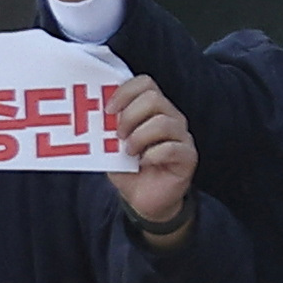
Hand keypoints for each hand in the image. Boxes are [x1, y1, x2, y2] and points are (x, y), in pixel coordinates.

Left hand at [108, 75, 199, 228]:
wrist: (143, 198)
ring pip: (163, 122)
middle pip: (154, 99)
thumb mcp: (111, 143)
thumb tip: (94, 112)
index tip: (108, 110)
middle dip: (130, 115)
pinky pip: (172, 148)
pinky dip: (152, 155)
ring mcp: (182, 137)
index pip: (145, 84)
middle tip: (118, 134)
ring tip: (129, 152)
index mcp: (153, 109)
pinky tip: (143, 163)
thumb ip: (107, 126)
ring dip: (139, 137)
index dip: (125, 92)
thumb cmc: (128, 168)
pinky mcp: (188, 157)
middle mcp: (171, 118)